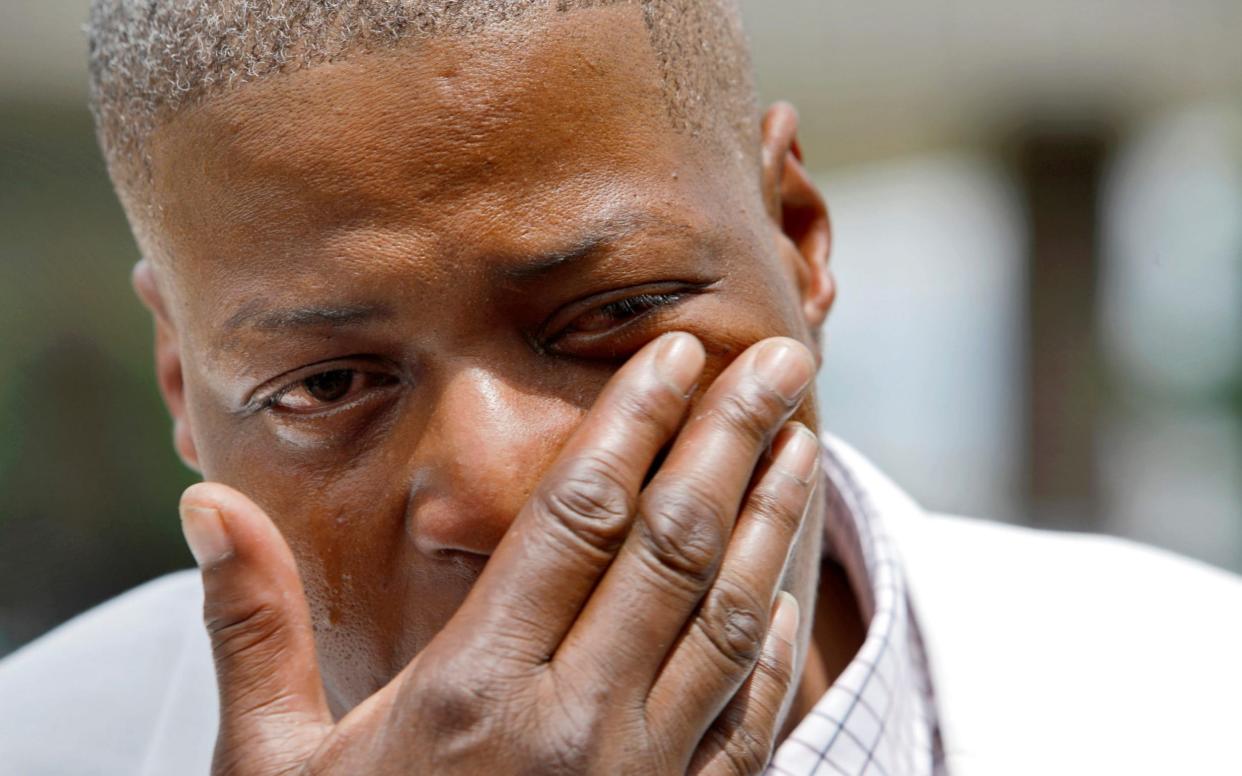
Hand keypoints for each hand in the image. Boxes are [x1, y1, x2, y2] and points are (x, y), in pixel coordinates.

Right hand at [179, 332, 819, 774]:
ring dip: (768, 522)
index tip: (677, 353)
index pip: (578, 517)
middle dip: (728, 439)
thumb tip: (204, 507)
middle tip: (774, 357)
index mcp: (473, 691)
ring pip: (727, 620)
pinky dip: (773, 648)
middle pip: (671, 547)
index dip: (633, 422)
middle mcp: (573, 725)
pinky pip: (748, 723)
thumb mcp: (274, 766)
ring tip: (796, 441)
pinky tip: (783, 593)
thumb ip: (253, 629)